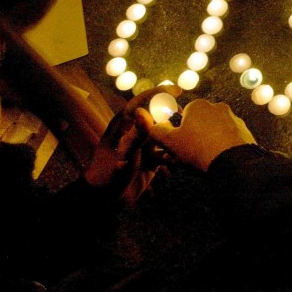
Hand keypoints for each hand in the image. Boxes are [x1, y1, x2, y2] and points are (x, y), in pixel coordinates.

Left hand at [84, 84, 181, 204]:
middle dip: (172, 117)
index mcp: (124, 126)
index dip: (158, 94)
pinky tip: (174, 164)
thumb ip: (136, 134)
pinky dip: (173, 157)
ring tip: (181, 146)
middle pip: (157, 117)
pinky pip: (167, 153)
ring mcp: (143, 146)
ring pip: (164, 136)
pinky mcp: (150, 160)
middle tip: (185, 117)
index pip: (141, 102)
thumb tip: (142, 111)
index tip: (176, 90)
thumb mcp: (124, 154)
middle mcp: (134, 132)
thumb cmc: (108, 175)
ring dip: (174, 140)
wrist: (106, 201)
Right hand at [146, 99, 255, 171]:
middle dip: (194, 139)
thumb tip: (151, 126)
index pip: (182, 117)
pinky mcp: (244, 132)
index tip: (178, 148)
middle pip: (200, 124)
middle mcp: (217, 107)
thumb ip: (157, 132)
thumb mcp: (170, 142)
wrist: (233, 162)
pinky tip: (220, 160)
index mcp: (198, 106)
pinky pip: (229, 140)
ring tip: (205, 161)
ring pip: (215, 132)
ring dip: (209, 144)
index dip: (178, 134)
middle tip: (190, 157)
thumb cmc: (198, 149)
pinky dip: (223, 148)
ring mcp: (233, 119)